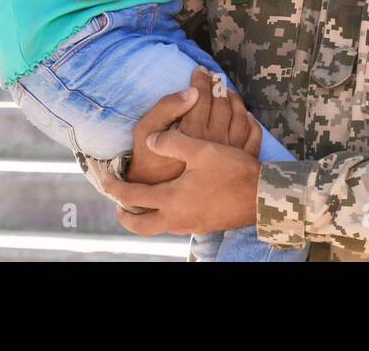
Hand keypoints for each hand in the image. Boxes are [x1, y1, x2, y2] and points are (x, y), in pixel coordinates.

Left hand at [105, 127, 262, 235]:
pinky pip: (176, 225)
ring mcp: (191, 225)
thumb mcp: (201, 150)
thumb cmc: (232, 172)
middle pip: (142, 226)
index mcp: (171, 199)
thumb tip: (151, 141)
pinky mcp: (204, 226)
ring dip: (148, 217)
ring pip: (159, 228)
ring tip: (144, 203)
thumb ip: (173, 142)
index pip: (134, 197)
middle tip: (119, 207)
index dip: (116, 189)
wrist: (262, 198)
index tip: (106, 183)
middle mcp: (177, 217)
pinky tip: (173, 204)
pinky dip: (167, 218)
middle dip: (127, 218)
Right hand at [126, 67, 261, 184]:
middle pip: (222, 105)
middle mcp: (214, 142)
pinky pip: (252, 138)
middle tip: (215, 77)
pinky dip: (251, 123)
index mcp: (192, 133)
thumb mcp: (146, 131)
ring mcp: (229, 154)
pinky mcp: (236, 164)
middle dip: (219, 86)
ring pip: (240, 119)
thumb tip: (191, 92)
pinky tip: (246, 115)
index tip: (200, 70)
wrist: (157, 196)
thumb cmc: (149, 161)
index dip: (202, 80)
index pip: (202, 97)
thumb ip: (166, 108)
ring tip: (228, 91)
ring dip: (235, 101)